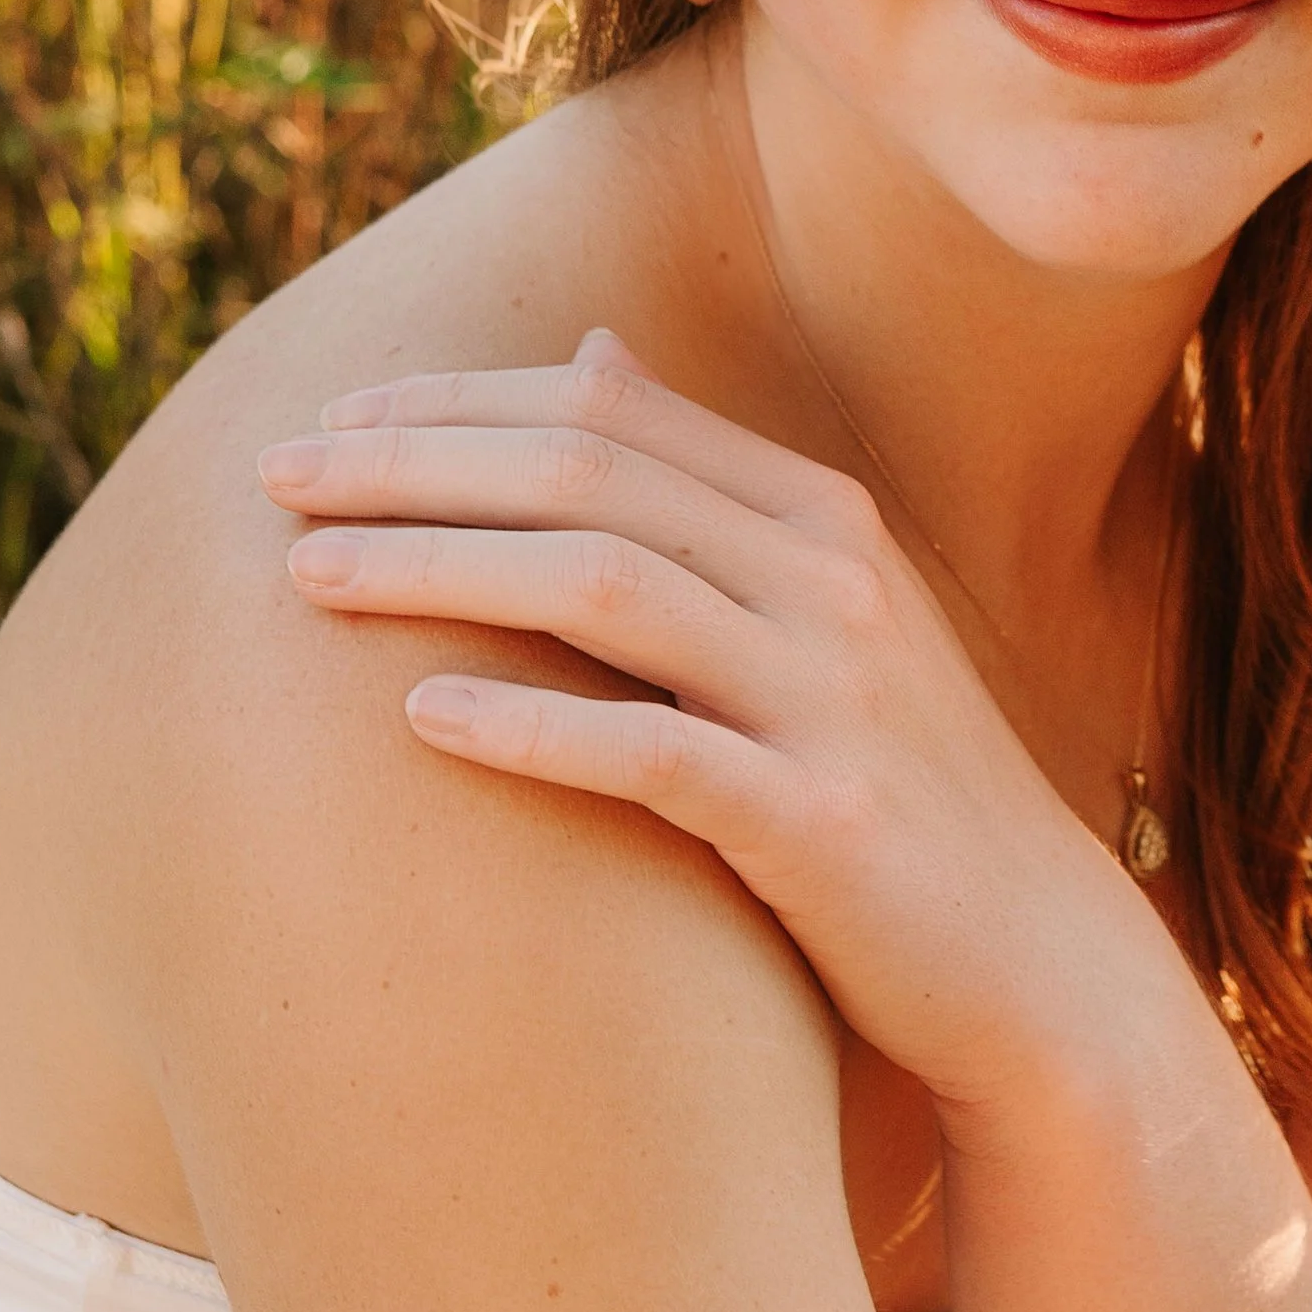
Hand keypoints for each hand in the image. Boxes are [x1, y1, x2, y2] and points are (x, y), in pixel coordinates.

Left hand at [258, 332, 1169, 1122]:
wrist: (1037, 962)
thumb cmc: (893, 785)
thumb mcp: (820, 612)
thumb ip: (708, 490)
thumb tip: (593, 350)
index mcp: (823, 515)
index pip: (611, 409)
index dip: (460, 400)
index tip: (334, 421)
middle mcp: (832, 580)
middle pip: (589, 475)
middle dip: (415, 465)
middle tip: (274, 478)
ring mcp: (832, 698)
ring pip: (604, 586)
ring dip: (439, 568)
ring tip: (308, 580)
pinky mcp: (820, 823)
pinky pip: (652, 752)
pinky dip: (532, 727)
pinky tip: (422, 720)